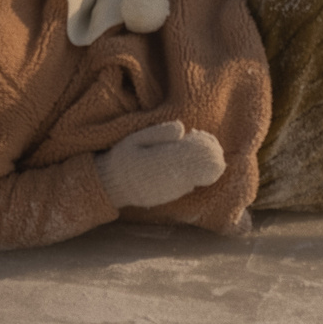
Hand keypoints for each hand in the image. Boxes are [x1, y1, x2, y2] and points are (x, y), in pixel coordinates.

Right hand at [94, 120, 226, 207]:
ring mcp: (176, 190)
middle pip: (205, 166)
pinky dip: (195, 170)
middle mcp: (174, 179)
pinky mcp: (174, 196)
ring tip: (189, 148)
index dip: (203, 142)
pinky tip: (183, 161)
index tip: (197, 132)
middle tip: (198, 138)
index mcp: (165, 161)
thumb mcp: (135, 139)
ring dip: (201, 161)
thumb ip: (159, 133)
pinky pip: (194, 182)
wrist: (114, 186)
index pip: (195, 152)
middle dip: (208, 152)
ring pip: (202, 176)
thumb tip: (183, 127)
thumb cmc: (124, 158)